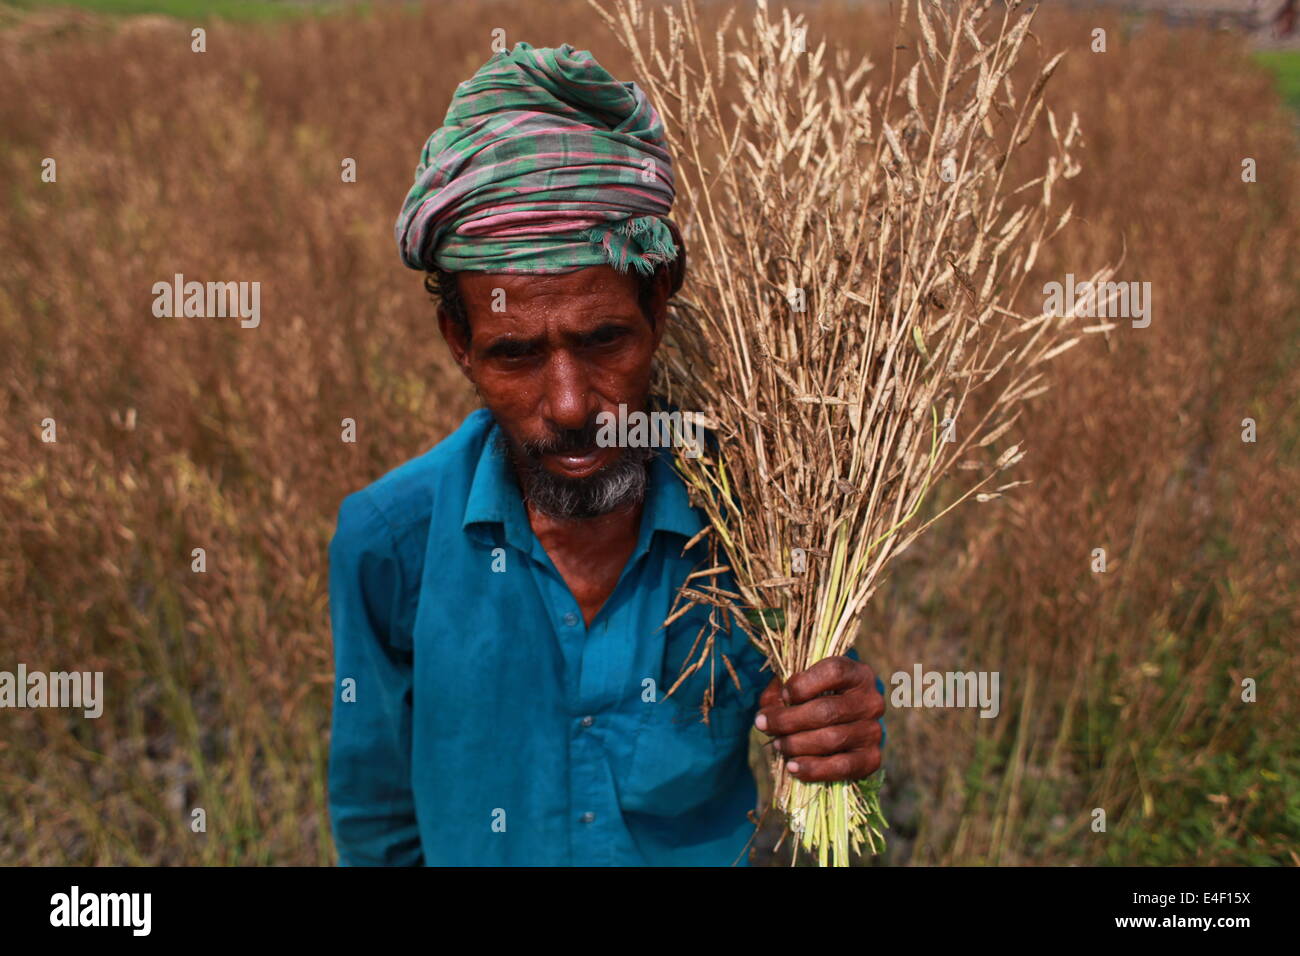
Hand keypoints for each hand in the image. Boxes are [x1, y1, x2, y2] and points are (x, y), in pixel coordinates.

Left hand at [754, 656, 883, 782]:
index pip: (834, 672)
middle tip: (763, 724)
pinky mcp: (871, 758)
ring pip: (832, 739)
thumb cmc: (816, 698)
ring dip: (796, 744)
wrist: (843, 725)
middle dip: (788, 720)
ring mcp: (874, 730)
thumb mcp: (799, 685)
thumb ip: (780, 693)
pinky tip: (793, 767)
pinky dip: (814, 769)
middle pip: (826, 711)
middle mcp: (871, 701)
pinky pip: (842, 767)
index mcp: (857, 674)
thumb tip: (767, 713)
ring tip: (778, 744)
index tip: (783, 694)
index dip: (803, 684)